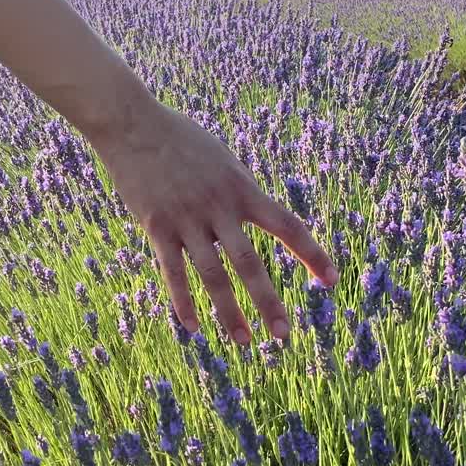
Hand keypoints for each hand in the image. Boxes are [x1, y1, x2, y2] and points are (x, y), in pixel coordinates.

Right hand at [91, 98, 338, 344]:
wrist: (133, 123)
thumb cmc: (181, 139)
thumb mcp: (223, 159)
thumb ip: (239, 192)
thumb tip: (255, 216)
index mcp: (242, 188)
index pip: (287, 225)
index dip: (312, 254)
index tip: (331, 280)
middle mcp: (218, 207)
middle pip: (249, 262)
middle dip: (268, 300)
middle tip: (283, 335)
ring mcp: (186, 218)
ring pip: (212, 275)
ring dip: (228, 312)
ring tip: (243, 342)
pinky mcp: (156, 226)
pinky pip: (172, 271)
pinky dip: (183, 301)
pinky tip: (194, 326)